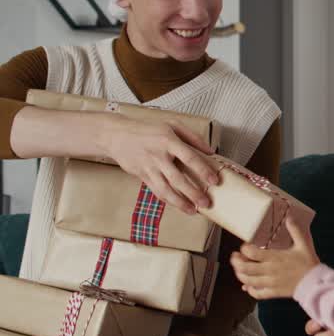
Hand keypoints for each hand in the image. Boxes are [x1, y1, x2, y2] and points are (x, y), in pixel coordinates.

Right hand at [100, 115, 219, 213]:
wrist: (116, 135)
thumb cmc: (148, 129)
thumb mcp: (172, 125)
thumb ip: (193, 137)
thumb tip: (211, 152)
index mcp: (169, 141)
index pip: (189, 158)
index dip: (203, 170)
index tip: (214, 181)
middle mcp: (158, 156)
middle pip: (178, 178)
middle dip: (193, 193)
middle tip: (206, 203)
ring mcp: (149, 168)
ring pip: (165, 189)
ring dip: (180, 202)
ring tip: (193, 210)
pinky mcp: (142, 176)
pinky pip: (156, 190)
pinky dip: (168, 200)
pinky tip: (178, 205)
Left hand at [231, 217, 319, 298]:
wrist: (315, 283)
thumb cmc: (309, 263)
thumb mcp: (304, 244)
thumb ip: (296, 231)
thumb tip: (289, 218)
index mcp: (275, 258)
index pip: (252, 253)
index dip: (244, 249)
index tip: (245, 246)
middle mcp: (269, 271)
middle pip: (245, 268)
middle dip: (236, 262)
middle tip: (235, 257)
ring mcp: (270, 283)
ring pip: (248, 280)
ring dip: (240, 274)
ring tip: (239, 269)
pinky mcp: (273, 292)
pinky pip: (257, 293)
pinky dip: (249, 290)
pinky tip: (248, 286)